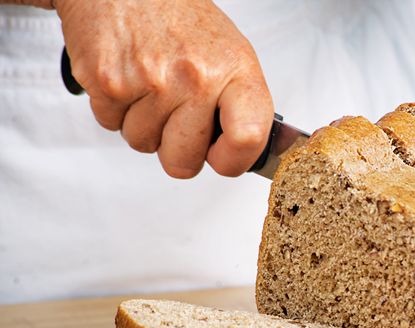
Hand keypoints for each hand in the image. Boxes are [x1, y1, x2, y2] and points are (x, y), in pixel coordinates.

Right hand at [55, 0, 272, 177]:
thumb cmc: (180, 19)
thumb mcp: (230, 53)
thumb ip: (240, 105)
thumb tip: (241, 154)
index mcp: (235, 71)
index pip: (248, 138)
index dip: (232, 161)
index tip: (222, 158)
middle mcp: (195, 77)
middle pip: (184, 162)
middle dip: (177, 149)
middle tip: (176, 115)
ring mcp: (151, 81)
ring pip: (144, 144)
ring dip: (144, 124)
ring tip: (150, 85)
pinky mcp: (108, 82)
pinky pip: (111, 125)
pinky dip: (116, 109)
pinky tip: (128, 77)